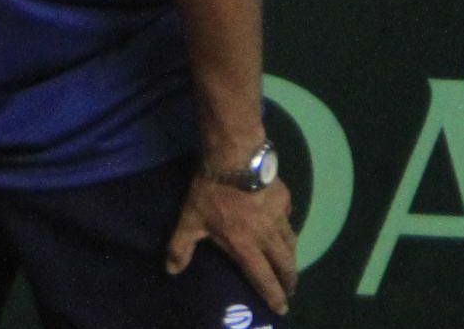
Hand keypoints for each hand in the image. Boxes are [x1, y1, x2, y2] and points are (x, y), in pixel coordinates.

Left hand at [166, 176, 297, 315]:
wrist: (235, 156)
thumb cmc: (211, 190)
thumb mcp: (190, 219)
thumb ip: (181, 246)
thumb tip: (171, 270)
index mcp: (246, 246)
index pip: (263, 278)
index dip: (273, 295)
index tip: (282, 307)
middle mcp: (267, 236)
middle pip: (284, 263)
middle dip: (289, 279)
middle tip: (291, 289)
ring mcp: (278, 216)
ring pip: (290, 241)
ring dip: (292, 256)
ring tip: (291, 262)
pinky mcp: (284, 197)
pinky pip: (289, 217)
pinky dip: (288, 226)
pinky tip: (285, 224)